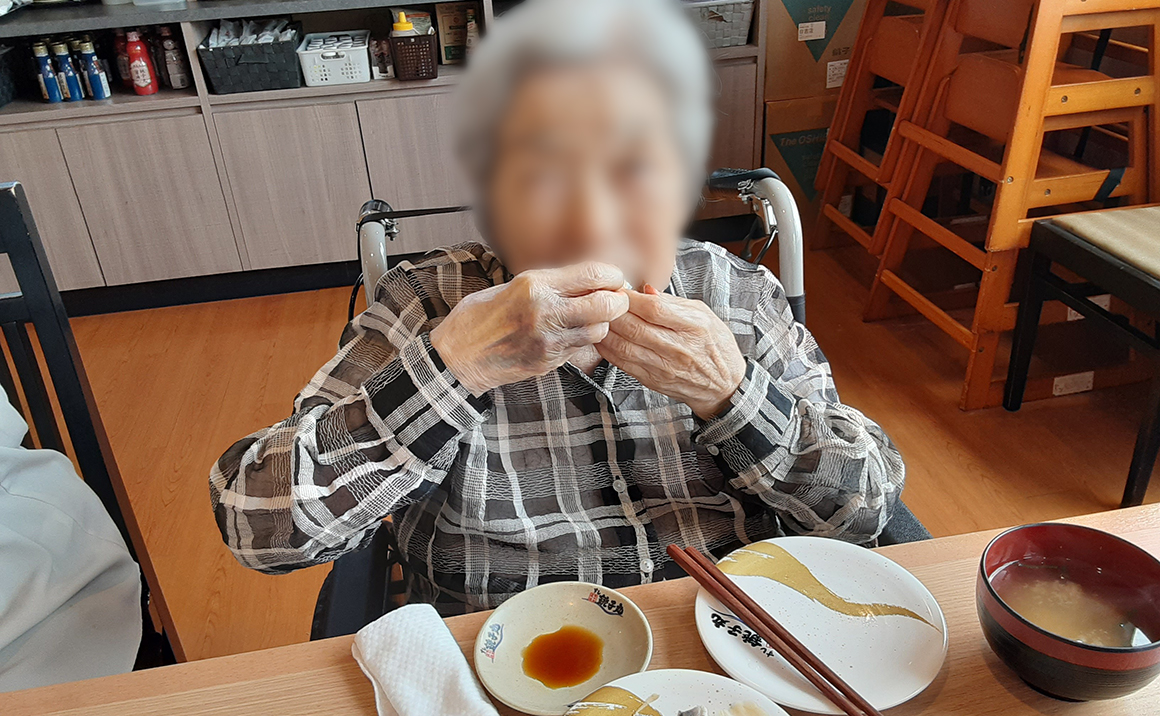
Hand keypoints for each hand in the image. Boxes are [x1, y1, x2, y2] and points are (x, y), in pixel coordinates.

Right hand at [430, 261, 629, 394]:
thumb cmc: (479, 318)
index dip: (612, 275)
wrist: (457, 358)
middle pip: (606, 305)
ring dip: (602, 323)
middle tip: (616, 299)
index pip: (592, 275)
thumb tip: (584, 279)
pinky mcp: (549, 362)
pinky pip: (580, 348)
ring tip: (592, 318)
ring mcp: (549, 341)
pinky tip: (572, 334)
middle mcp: (545, 312)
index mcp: (534, 285)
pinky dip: (583, 340)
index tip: (614, 278)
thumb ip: (548, 284)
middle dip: (617, 301)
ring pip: (599, 330)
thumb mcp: (510, 287)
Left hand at [596, 285, 744, 419]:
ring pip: (624, 346)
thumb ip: (673, 302)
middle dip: (613, 312)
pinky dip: (607, 349)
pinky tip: (603, 338)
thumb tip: (645, 289)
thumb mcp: (703, 314)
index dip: (631, 298)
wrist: (723, 385)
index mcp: (693, 326)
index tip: (620, 289)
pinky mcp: (652, 380)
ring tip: (599, 318)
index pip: (654, 309)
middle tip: (603, 301)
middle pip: (634, 327)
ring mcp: (664, 367)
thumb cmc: (715, 346)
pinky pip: (622, 363)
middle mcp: (678, 348)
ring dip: (606, 331)